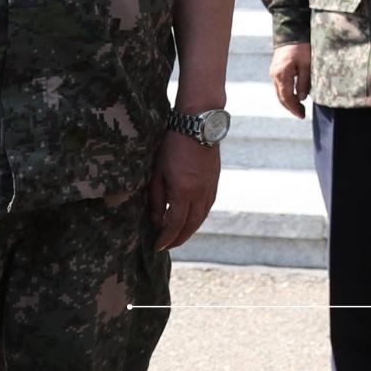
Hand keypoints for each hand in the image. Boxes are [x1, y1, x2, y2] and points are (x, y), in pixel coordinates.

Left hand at [150, 131, 221, 251]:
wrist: (198, 124)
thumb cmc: (172, 145)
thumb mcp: (157, 171)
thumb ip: (156, 198)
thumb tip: (157, 219)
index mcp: (184, 192)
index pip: (175, 225)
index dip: (166, 238)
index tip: (158, 246)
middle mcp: (200, 193)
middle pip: (191, 225)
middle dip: (178, 239)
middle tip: (167, 246)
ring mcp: (210, 187)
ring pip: (201, 217)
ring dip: (190, 230)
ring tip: (178, 236)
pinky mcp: (214, 181)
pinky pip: (208, 206)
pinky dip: (199, 217)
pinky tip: (191, 218)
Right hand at [270, 43, 311, 117]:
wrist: (291, 31)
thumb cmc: (301, 47)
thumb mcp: (307, 64)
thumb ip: (304, 82)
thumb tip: (302, 99)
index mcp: (282, 74)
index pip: (287, 97)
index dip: (294, 108)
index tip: (302, 115)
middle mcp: (275, 75)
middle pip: (281, 97)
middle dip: (291, 107)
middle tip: (302, 114)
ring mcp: (274, 72)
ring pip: (280, 92)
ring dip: (289, 101)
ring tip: (300, 107)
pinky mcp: (276, 69)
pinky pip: (280, 86)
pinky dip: (287, 93)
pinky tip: (296, 96)